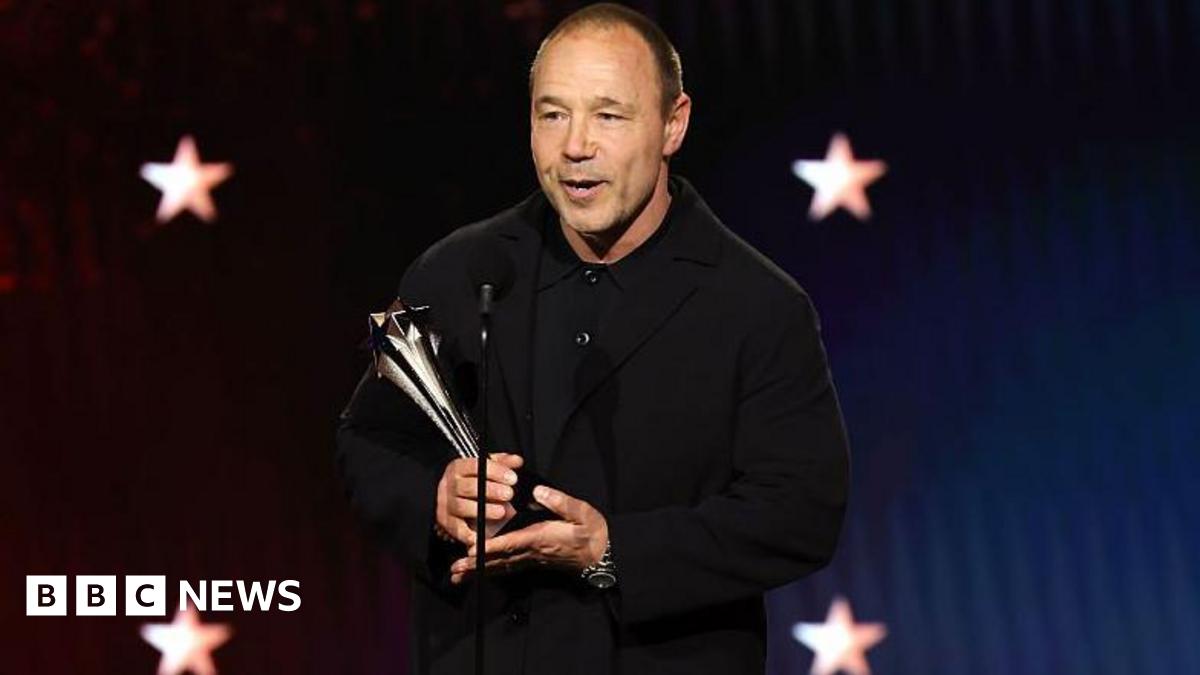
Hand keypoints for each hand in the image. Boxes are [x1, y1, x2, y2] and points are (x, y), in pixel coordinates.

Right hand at [435, 453, 522, 546]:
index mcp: (459, 467)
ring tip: (501, 512)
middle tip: (509, 494)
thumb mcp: (485, 467)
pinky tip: (482, 536)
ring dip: (483, 510)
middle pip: (469, 487)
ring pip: (462, 506)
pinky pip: (456, 528)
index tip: (512, 478)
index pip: (475, 466)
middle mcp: (449, 484)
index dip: (495, 471)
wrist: (449, 495)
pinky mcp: (446, 521)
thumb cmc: (472, 479)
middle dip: (491, 490)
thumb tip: (517, 461)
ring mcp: (446, 503)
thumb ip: (502, 463)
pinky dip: (468, 533)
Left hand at [449, 485, 607, 583]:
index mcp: (541, 537)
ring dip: (479, 571)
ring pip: (501, 566)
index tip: (472, 550)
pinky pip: (508, 568)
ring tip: (458, 576)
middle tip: (454, 571)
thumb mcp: (582, 513)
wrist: (602, 556)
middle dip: (476, 565)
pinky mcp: (534, 562)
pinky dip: (492, 570)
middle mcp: (532, 552)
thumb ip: (561, 502)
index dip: (491, 546)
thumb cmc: (592, 532)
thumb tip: (539, 491)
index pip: (511, 542)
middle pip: (499, 560)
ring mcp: (532, 559)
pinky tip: (481, 572)